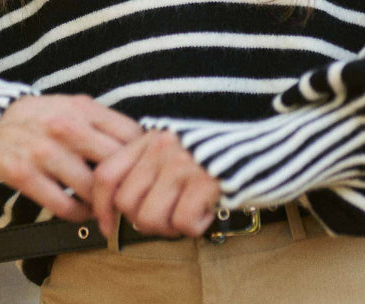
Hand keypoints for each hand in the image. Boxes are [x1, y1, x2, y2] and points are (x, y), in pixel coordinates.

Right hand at [0, 94, 142, 221]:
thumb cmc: (44, 116)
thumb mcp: (75, 106)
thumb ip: (104, 122)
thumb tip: (140, 144)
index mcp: (83, 108)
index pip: (129, 134)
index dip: (142, 155)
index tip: (143, 168)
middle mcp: (66, 128)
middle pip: (113, 163)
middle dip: (126, 183)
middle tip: (129, 195)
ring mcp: (44, 152)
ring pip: (90, 189)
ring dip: (102, 204)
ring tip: (106, 207)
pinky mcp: (24, 175)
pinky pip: (63, 206)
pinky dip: (79, 215)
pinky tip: (83, 213)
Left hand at [91, 130, 220, 238]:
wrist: (263, 142)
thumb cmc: (217, 151)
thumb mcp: (175, 146)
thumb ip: (147, 165)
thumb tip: (119, 206)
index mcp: (151, 138)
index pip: (107, 174)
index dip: (101, 207)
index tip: (107, 226)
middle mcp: (163, 148)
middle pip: (127, 203)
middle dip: (144, 220)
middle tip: (169, 215)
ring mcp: (183, 164)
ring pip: (149, 218)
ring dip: (169, 227)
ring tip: (188, 212)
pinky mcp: (206, 181)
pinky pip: (182, 223)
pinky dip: (195, 225)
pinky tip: (207, 209)